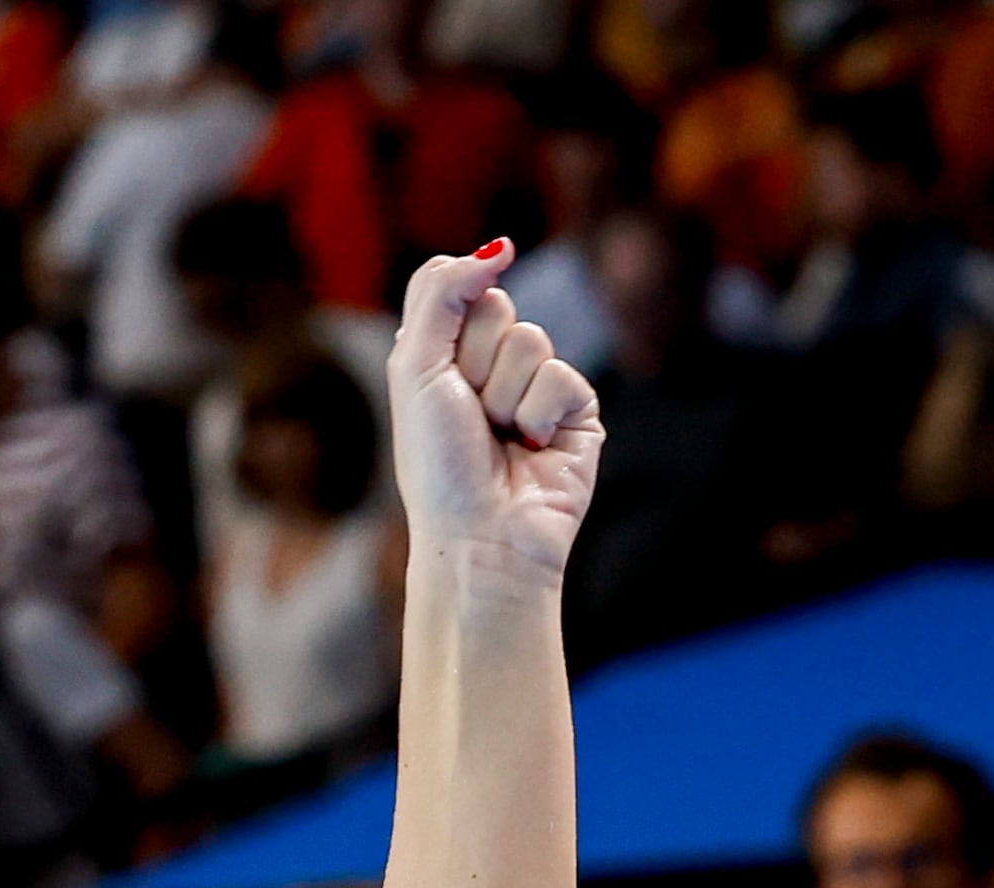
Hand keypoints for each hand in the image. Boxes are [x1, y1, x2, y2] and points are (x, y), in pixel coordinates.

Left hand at [381, 242, 603, 587]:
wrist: (479, 536)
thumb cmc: (438, 466)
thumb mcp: (415, 367)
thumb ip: (444, 293)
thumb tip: (499, 246)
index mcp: (445, 353)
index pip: (458, 284)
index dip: (449, 322)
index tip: (440, 370)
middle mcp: (491, 366)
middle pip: (495, 305)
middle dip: (474, 362)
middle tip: (468, 416)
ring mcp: (537, 387)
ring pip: (531, 340)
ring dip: (504, 396)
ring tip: (500, 440)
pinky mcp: (577, 411)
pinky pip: (562, 378)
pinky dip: (539, 417)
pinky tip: (531, 452)